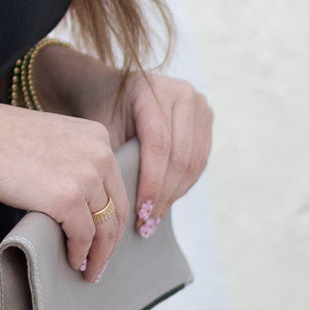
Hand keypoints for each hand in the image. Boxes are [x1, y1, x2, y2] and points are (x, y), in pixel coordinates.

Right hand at [0, 100, 129, 283]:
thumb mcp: (52, 138)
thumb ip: (74, 159)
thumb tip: (86, 199)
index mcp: (96, 134)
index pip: (116, 184)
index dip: (112, 215)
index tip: (107, 235)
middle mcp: (99, 152)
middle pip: (117, 209)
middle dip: (110, 241)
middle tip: (100, 260)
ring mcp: (86, 175)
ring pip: (104, 229)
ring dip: (98, 255)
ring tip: (88, 269)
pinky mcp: (68, 199)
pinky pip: (83, 238)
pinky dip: (79, 254)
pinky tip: (71, 259)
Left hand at [110, 71, 212, 237]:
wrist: (110, 87)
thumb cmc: (103, 109)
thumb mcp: (103, 128)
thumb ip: (118, 157)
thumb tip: (129, 206)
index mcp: (152, 89)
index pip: (159, 145)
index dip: (152, 183)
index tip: (141, 212)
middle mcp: (181, 92)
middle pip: (180, 156)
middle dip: (164, 194)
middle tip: (147, 222)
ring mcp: (198, 103)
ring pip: (194, 162)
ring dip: (176, 194)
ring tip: (155, 216)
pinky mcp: (206, 117)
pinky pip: (200, 160)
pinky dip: (184, 184)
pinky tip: (167, 199)